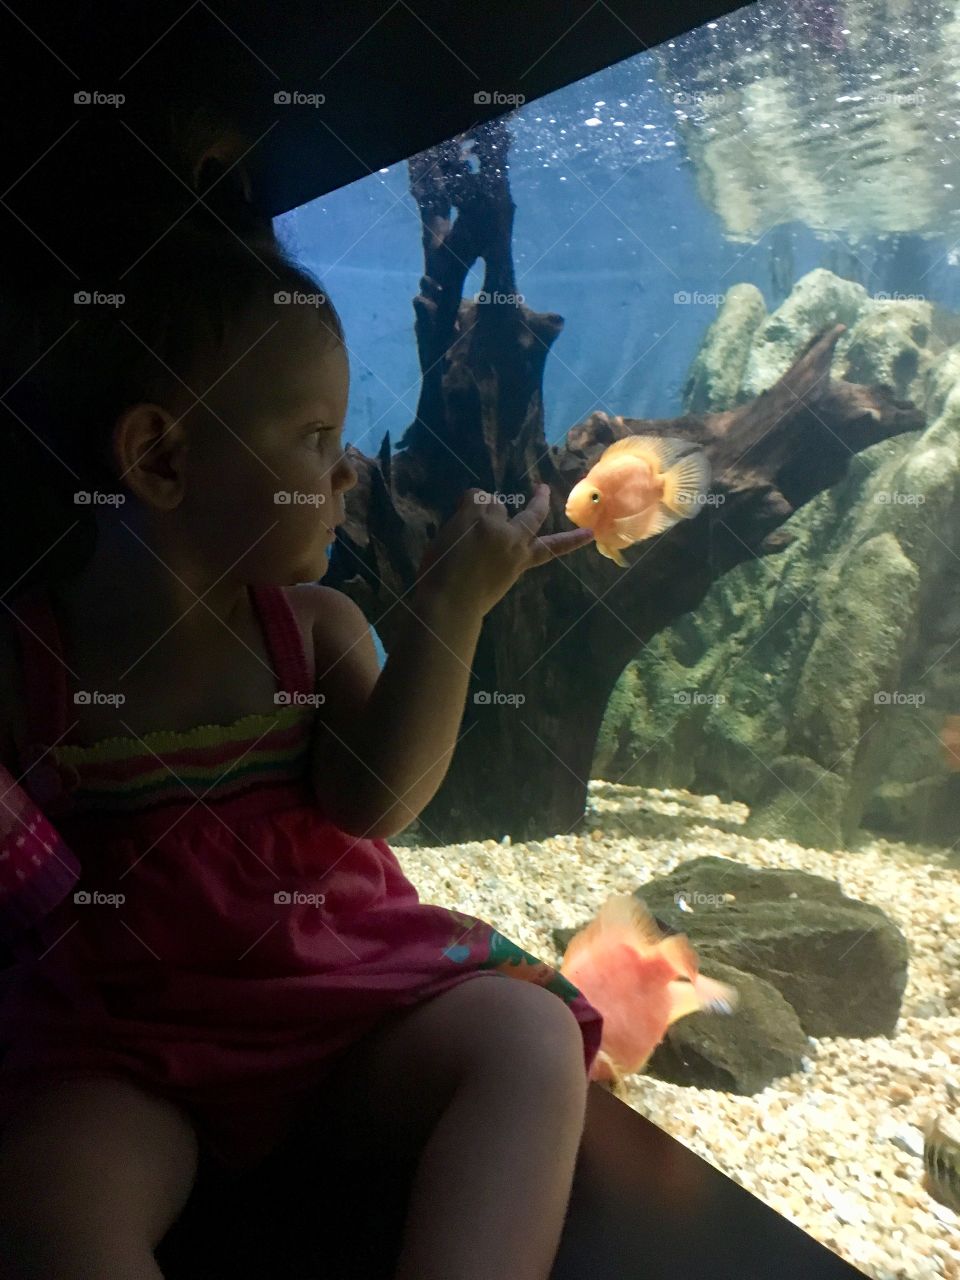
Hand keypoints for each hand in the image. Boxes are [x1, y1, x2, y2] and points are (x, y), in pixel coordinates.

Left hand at [414, 483, 594, 617]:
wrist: (449, 600)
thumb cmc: (465, 602)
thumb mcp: (493, 582)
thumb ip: (498, 561)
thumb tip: (486, 541)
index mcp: (519, 562)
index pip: (551, 549)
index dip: (571, 541)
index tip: (590, 534)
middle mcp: (514, 540)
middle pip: (533, 516)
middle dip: (540, 501)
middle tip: (543, 489)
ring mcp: (498, 525)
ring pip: (495, 503)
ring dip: (481, 512)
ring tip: (466, 531)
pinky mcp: (478, 514)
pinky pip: (475, 495)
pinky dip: (466, 505)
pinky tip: (458, 522)